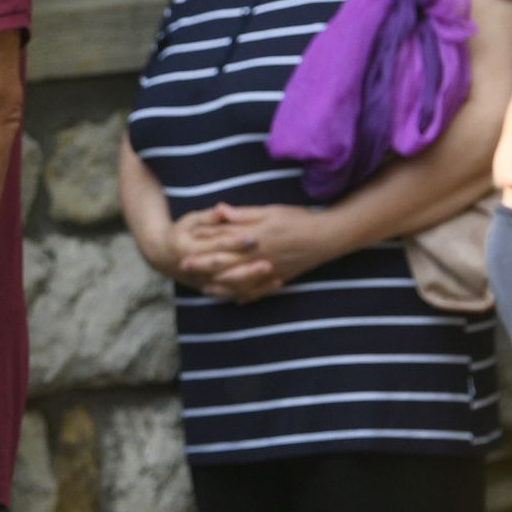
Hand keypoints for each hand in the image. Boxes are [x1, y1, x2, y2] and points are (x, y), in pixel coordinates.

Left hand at [176, 202, 342, 302]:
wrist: (328, 237)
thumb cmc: (299, 219)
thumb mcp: (270, 211)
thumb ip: (243, 214)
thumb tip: (219, 210)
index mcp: (254, 238)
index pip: (223, 239)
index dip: (204, 240)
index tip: (185, 240)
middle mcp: (258, 257)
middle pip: (226, 263)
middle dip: (203, 265)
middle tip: (183, 266)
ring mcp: (268, 271)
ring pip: (239, 282)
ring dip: (220, 286)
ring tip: (204, 289)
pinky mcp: (279, 279)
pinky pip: (260, 292)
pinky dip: (247, 296)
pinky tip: (236, 301)